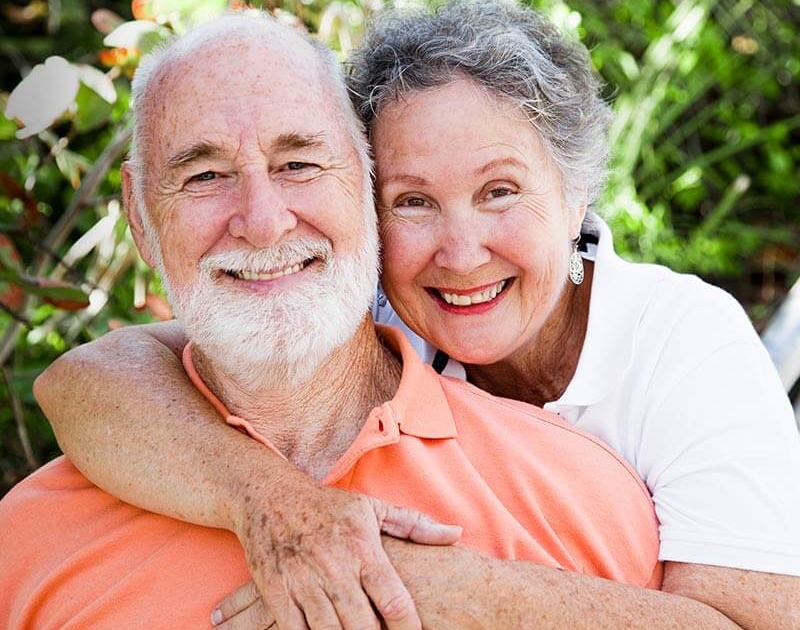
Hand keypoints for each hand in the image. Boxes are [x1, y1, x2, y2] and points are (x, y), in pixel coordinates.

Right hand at [218, 477, 460, 629]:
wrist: (268, 495)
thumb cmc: (326, 505)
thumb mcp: (372, 508)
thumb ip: (414, 525)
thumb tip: (455, 533)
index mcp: (362, 548)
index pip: (394, 600)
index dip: (408, 629)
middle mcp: (334, 567)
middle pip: (363, 627)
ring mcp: (302, 581)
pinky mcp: (275, 592)